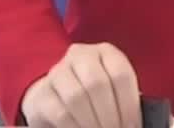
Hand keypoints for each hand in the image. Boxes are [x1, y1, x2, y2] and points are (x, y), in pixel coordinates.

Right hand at [20, 42, 141, 127]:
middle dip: (109, 115)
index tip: (132, 126)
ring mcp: (57, 72)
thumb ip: (123, 103)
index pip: (120, 74)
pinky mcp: (41, 93)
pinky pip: (59, 112)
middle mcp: (80, 55)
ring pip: (76, 96)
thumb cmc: (95, 98)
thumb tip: (132, 125)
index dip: (129, 106)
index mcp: (105, 52)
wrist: (58, 98)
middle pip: (97, 83)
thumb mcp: (113, 93)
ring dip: (92, 122)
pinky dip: (74, 127)